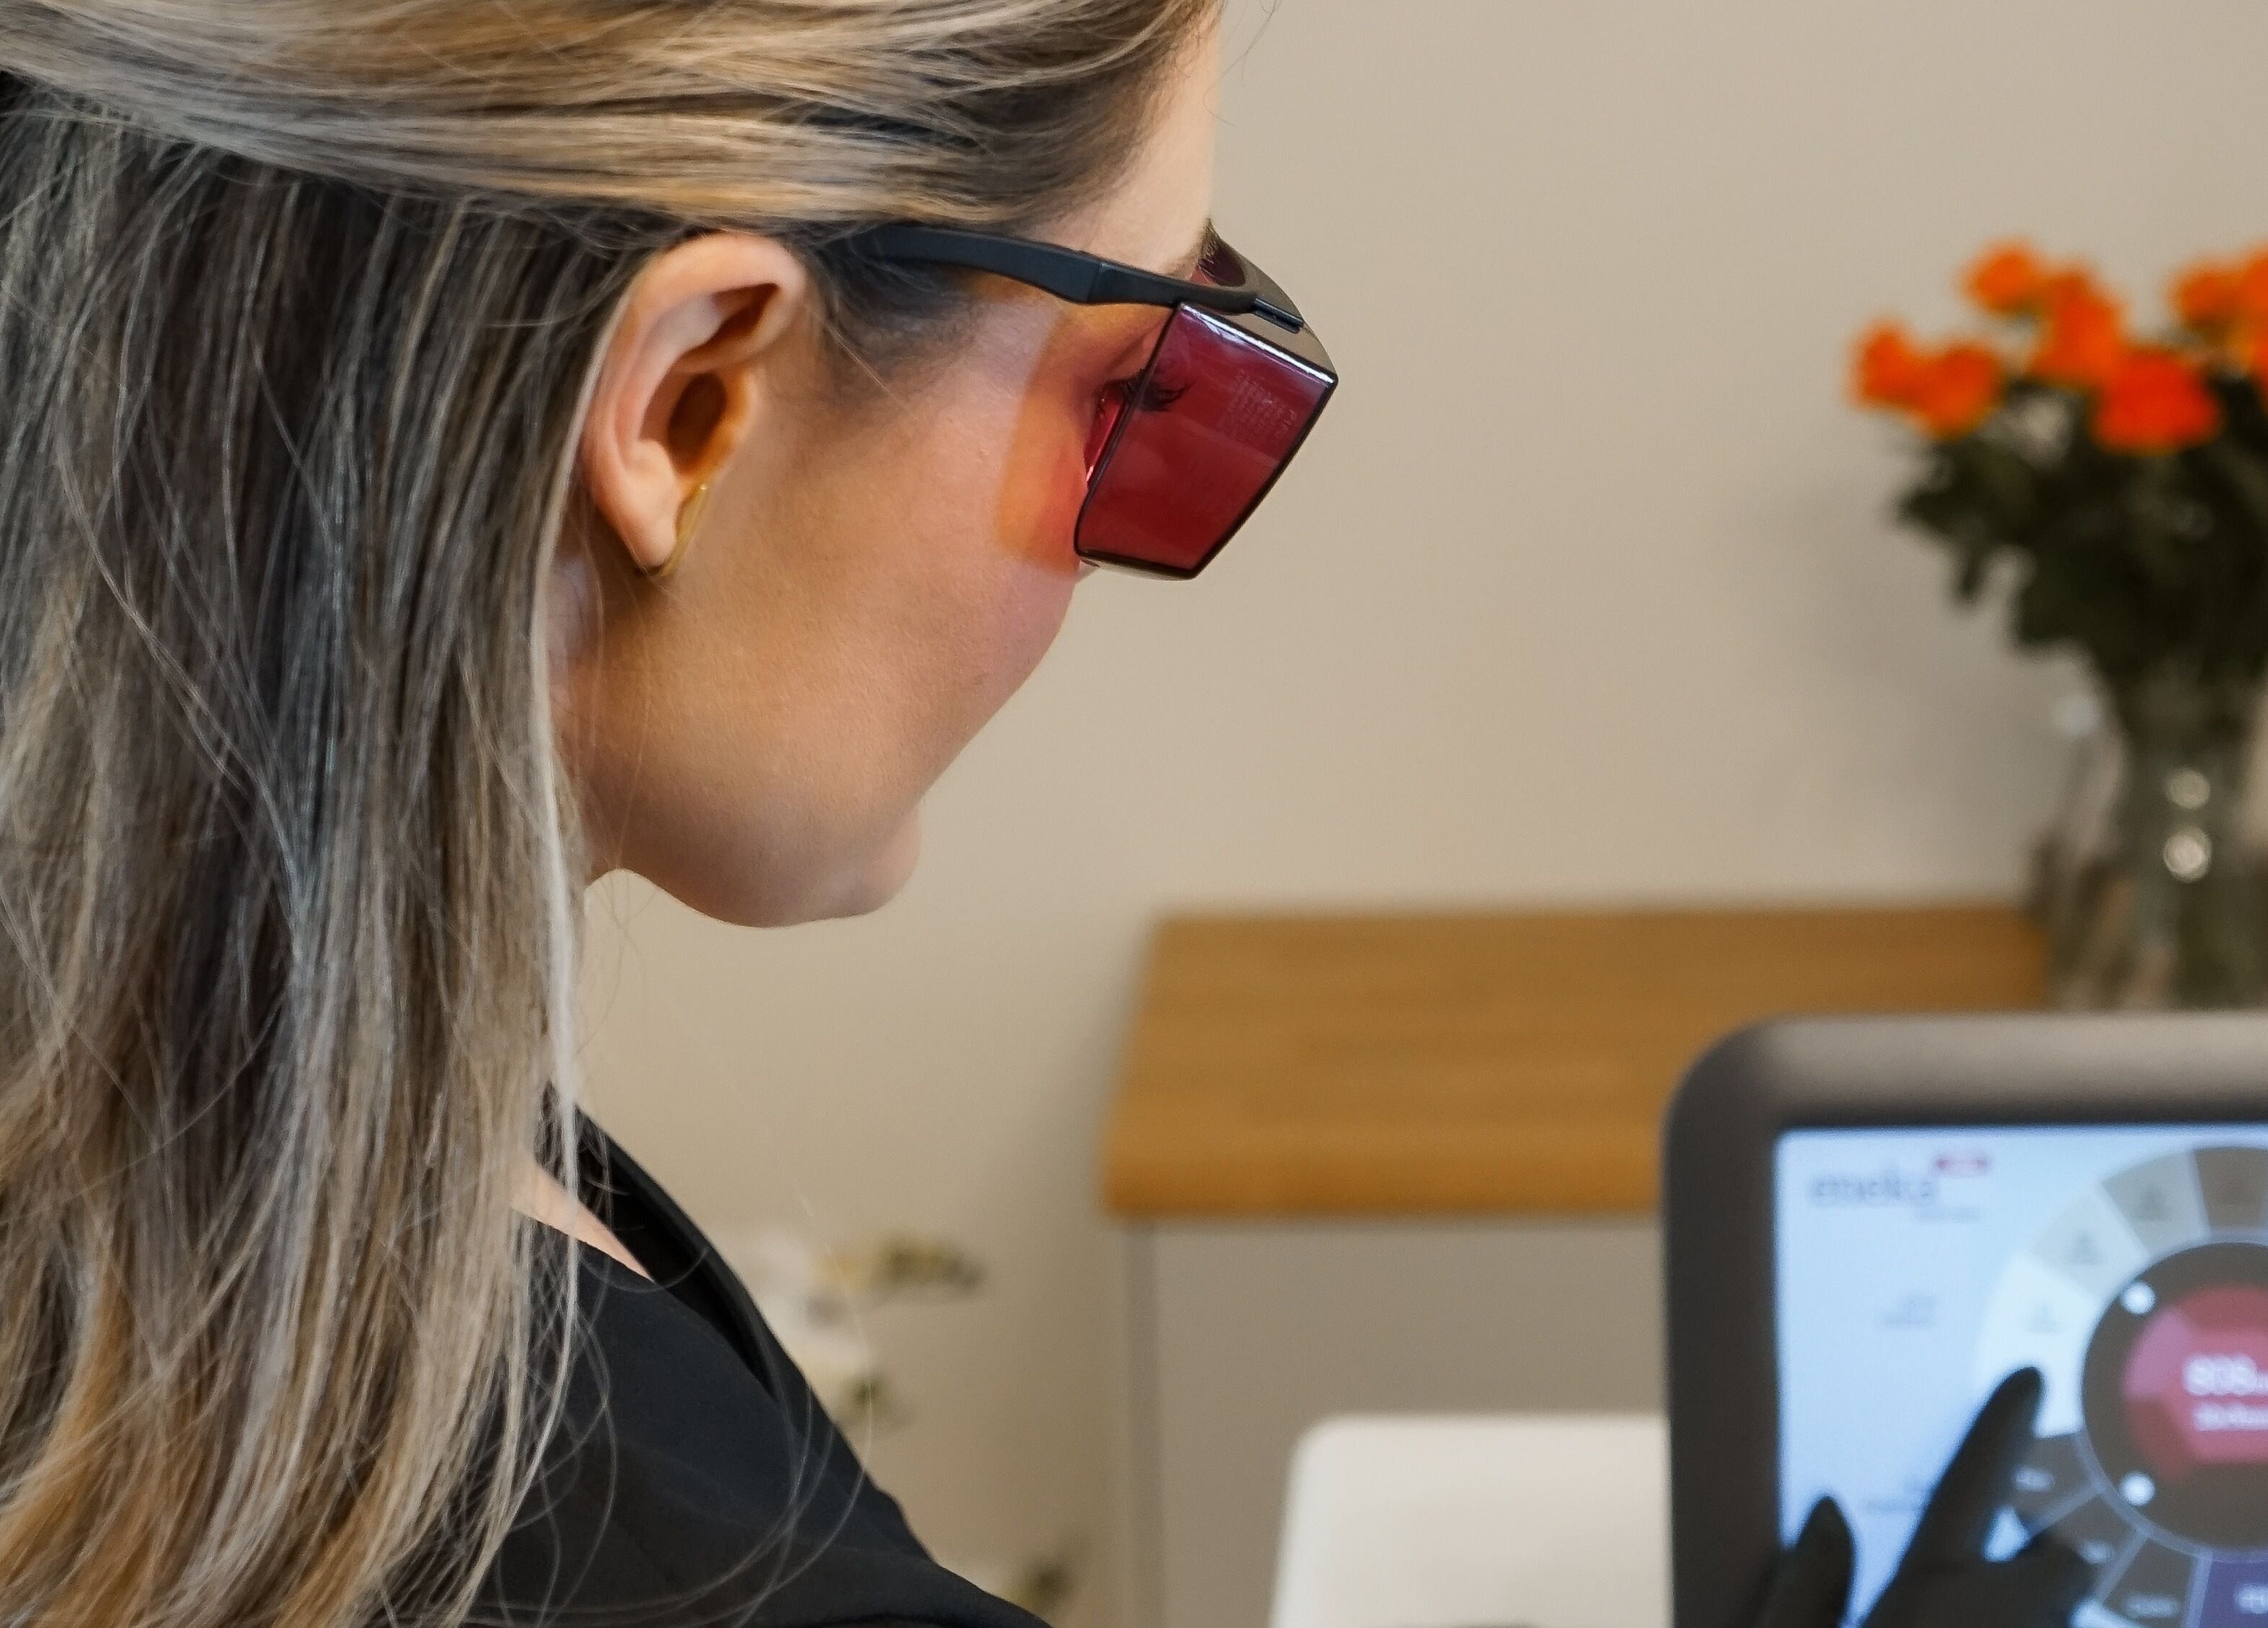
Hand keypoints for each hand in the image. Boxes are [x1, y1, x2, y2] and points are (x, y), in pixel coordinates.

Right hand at [1755, 1368, 2095, 1627]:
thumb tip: (1828, 1513)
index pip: (1970, 1489)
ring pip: (2061, 1617)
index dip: (2000, 1429)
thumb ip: (1805, 1585)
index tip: (2028, 1380)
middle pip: (2064, 1566)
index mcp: (1930, 1601)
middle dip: (2041, 1558)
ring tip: (1980, 1618)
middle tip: (1994, 1571)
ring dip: (2034, 1611)